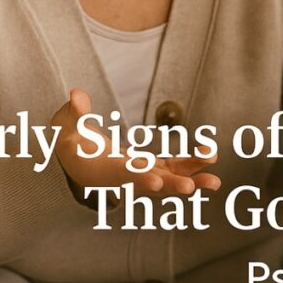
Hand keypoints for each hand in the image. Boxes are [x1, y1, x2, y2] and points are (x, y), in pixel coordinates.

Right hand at [52, 89, 220, 202]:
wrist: (80, 164)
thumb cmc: (72, 144)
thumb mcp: (67, 127)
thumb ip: (74, 113)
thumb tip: (76, 94)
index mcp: (104, 170)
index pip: (122, 175)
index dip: (138, 177)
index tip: (155, 182)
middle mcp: (127, 178)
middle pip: (150, 185)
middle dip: (170, 186)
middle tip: (189, 188)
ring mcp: (143, 175)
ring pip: (169, 180)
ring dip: (192, 179)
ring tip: (215, 182)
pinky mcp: (155, 168)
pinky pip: (176, 168)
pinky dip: (193, 165)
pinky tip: (211, 157)